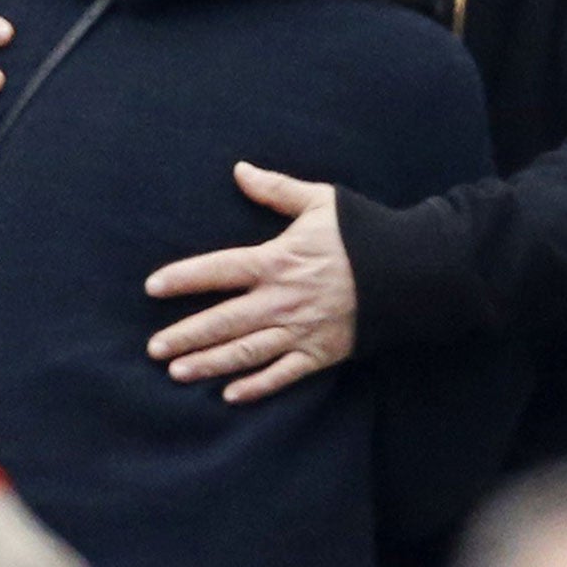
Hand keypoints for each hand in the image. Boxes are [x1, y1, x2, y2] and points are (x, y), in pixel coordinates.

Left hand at [145, 162, 355, 403]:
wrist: (414, 271)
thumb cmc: (364, 232)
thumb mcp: (321, 201)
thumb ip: (276, 189)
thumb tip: (239, 170)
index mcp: (278, 260)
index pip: (218, 270)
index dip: (183, 278)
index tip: (152, 287)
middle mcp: (283, 299)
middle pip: (223, 321)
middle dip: (185, 336)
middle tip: (153, 348)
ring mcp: (302, 330)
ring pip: (246, 352)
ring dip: (209, 364)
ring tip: (177, 373)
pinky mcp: (322, 352)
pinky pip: (283, 374)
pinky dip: (256, 387)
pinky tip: (229, 396)